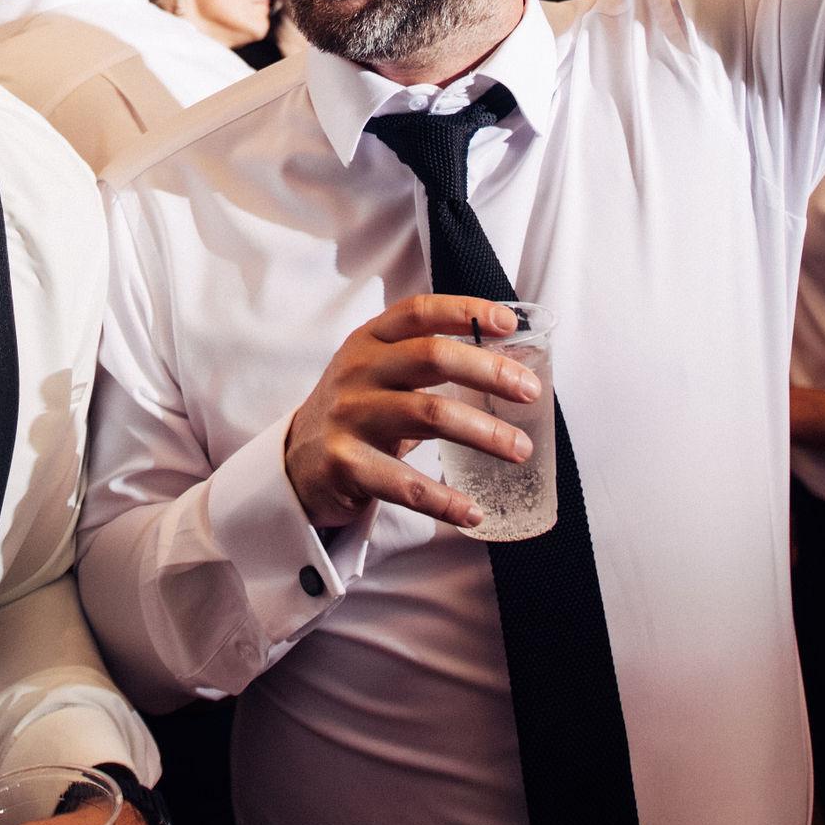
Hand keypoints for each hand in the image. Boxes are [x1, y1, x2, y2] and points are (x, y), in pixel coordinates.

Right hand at [283, 295, 540, 531]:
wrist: (295, 464)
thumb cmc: (356, 413)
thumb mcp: (378, 374)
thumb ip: (426, 362)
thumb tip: (508, 365)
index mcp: (370, 341)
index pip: (419, 312)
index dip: (465, 311)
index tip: (508, 323)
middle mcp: (358, 371)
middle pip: (432, 357)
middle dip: (489, 371)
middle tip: (530, 392)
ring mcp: (350, 416)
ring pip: (429, 415)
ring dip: (484, 433)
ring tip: (520, 450)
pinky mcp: (346, 464)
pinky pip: (405, 484)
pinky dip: (445, 501)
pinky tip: (473, 512)